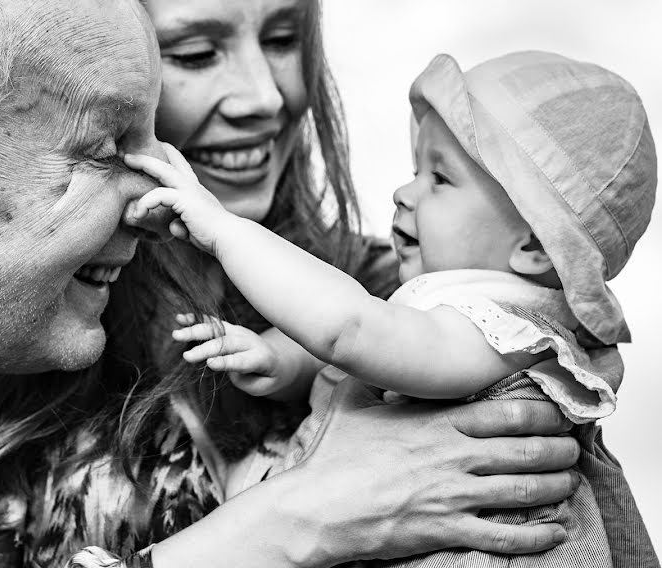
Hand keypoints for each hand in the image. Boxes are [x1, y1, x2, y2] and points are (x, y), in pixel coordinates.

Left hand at [124, 144, 236, 254]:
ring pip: (162, 170)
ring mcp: (189, 190)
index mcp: (194, 190)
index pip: (181, 167)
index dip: (168, 156)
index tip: (155, 149)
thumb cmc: (213, 236)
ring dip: (143, 163)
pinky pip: (159, 195)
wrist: (228, 238)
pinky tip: (138, 213)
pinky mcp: (184, 200)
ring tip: (127, 161)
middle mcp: (192, 186)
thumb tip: (174, 226)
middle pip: (169, 162)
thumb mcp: (192, 227)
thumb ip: (181, 224)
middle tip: (130, 151)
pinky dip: (146, 202)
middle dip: (150, 154)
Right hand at [173, 314, 290, 396]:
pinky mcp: (228, 328)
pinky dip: (196, 319)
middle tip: (186, 357)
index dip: (226, 362)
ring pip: (215, 329)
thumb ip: (244, 380)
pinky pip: (211, 322)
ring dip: (195, 331)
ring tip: (176, 334)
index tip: (210, 363)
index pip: (241, 360)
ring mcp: (238, 331)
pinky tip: (181, 318)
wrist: (276, 357)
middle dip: (205, 349)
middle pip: (225, 343)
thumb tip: (222, 366)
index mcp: (260, 357)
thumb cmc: (267, 376)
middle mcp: (248, 340)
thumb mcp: (263, 386)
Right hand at [275, 377, 578, 564]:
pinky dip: (536, 535)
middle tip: (572, 448)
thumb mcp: (351, 402)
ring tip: (569, 482)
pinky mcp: (447, 529)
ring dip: (556, 486)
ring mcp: (453, 495)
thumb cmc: (333, 457)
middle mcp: (453, 456)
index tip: (557, 412)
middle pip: (526, 450)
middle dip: (559, 449)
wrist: (319, 507)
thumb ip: (374, 379)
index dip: (542, 412)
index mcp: (436, 423)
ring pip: (524, 490)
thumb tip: (377, 356)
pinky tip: (555, 532)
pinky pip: (504, 535)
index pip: (507, 412)